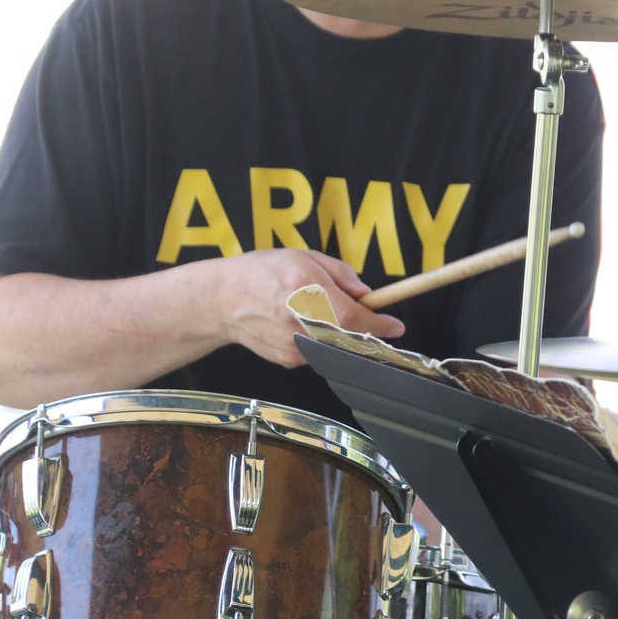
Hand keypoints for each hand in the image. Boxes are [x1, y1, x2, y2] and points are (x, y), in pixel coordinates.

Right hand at [213, 248, 404, 367]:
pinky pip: (319, 351)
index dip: (380, 324)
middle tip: (365, 317)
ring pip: (336, 345)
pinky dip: (320, 339)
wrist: (222, 301)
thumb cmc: (261, 273)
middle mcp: (301, 322)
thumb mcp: (304, 257)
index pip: (355, 318)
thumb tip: (365, 294)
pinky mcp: (289, 361)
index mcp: (306, 290)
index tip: (395, 326)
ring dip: (339, 332)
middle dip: (363, 329)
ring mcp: (294, 346)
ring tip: (314, 312)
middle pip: (350, 336)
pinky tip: (300, 324)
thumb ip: (339, 274)